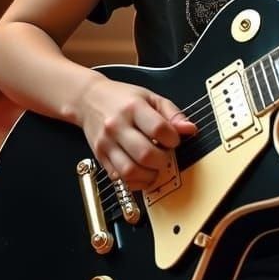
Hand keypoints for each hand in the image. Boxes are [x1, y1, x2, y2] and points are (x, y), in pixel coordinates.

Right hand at [75, 75, 196, 189]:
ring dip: (149, 175)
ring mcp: (106, 143)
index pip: (158, 129)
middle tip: (166, 156)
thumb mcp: (151, 98)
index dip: (173, 139)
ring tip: (155, 168)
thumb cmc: (122, 98)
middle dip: (163, 161)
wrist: (89, 99)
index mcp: (133, 108)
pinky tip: (142, 173)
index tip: (174, 140)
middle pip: (145, 154)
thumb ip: (172, 114)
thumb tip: (190, 129)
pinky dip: (134, 182)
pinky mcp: (100, 156)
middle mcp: (117, 126)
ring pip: (130, 171)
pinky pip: (118, 178)